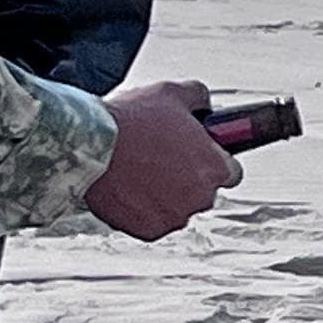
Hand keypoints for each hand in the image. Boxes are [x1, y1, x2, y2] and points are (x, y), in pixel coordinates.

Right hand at [82, 79, 237, 240]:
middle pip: (203, 191)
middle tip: (161, 158)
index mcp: (215, 166)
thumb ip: (199, 98)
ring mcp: (175, 216)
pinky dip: (144, 210)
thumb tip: (205, 104)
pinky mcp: (150, 231)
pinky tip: (130, 188)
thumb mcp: (172, 92)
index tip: (200, 155)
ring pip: (178, 208)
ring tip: (141, 171)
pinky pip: (154, 222)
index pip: (231, 173)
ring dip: (166, 195)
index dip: (214, 161)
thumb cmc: (130, 120)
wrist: (90, 146)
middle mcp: (201, 197)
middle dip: (187, 178)